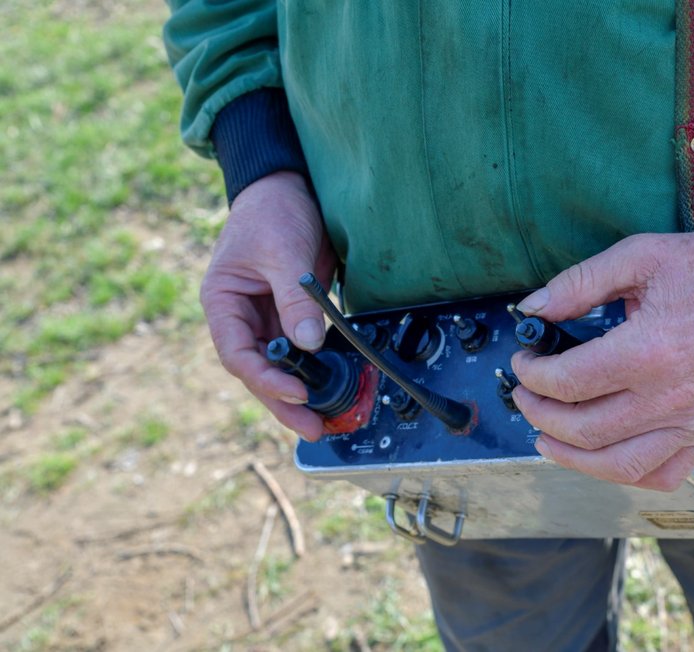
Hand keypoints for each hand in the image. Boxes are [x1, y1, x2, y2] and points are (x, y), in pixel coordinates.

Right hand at [200, 171, 336, 440]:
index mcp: (223, 303)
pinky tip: (332, 389)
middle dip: (283, 401)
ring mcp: (267, 319)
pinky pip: (302, 351)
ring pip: (280, 367)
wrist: (289, 186)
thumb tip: (309, 343)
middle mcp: (241, 318)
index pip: (237, 353)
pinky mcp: (293, 316)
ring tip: (324, 421)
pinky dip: (315, 370)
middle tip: (312, 428)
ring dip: (300, 392)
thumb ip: (294, 298)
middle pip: (258, 371)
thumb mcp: (282, 251)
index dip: (265, 378)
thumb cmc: (272, 211)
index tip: (296, 390)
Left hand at [509, 228, 693, 490]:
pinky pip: (661, 475)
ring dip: (569, 457)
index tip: (523, 361)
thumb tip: (531, 307)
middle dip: (539, 413)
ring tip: (545, 436)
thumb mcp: (640, 256)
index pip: (568, 382)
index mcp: (649, 351)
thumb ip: (580, 283)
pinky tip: (601, 457)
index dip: (532, 375)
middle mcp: (670, 398)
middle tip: (525, 394)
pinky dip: (624, 474)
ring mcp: (691, 424)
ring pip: (615, 465)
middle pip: (582, 430)